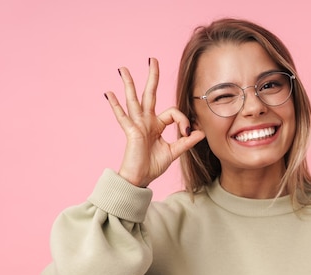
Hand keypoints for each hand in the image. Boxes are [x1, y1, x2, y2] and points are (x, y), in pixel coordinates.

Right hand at [104, 58, 204, 186]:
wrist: (139, 179)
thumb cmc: (152, 166)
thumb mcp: (174, 152)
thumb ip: (186, 141)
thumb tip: (201, 132)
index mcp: (156, 125)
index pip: (172, 112)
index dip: (183, 120)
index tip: (187, 132)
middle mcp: (146, 121)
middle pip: (149, 94)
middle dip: (152, 77)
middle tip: (152, 59)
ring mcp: (137, 125)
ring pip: (133, 100)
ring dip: (128, 83)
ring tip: (123, 69)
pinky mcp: (130, 131)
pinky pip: (122, 116)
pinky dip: (115, 105)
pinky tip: (108, 93)